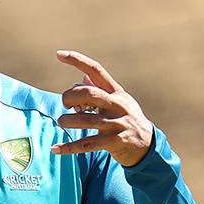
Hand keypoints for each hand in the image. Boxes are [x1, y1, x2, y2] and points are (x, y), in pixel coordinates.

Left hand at [51, 50, 154, 166]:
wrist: (148, 146)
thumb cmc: (125, 120)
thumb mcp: (118, 102)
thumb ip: (99, 91)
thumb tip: (79, 80)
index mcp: (116, 92)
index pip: (96, 70)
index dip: (77, 60)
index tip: (59, 54)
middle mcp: (117, 105)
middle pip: (88, 93)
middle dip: (70, 97)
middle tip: (66, 104)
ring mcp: (116, 124)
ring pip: (85, 120)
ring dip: (67, 120)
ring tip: (62, 122)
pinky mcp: (114, 141)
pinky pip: (87, 144)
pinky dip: (69, 147)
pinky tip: (55, 149)